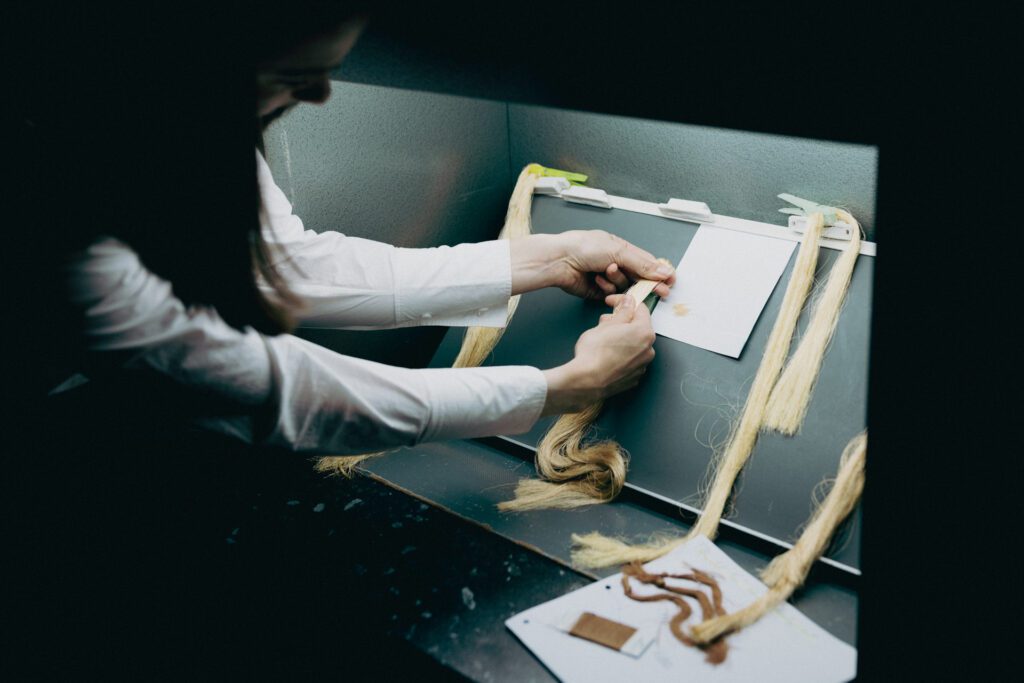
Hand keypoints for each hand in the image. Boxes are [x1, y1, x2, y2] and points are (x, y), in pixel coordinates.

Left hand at [509, 231, 675, 298]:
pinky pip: (612, 294)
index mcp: (622, 249)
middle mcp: (616, 263)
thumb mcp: (618, 251)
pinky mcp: (599, 291)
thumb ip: (642, 264)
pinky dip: (606, 288)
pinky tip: (597, 280)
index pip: (647, 263)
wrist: (560, 260)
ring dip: (617, 280)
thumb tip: (663, 270)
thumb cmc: (584, 247)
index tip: (671, 281)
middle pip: (639, 278)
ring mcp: (607, 278)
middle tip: (660, 292)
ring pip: (625, 287)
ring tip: (606, 271)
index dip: (660, 273)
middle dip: (648, 284)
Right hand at [541, 294, 656, 415]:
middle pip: (638, 328)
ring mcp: (642, 366)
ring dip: (622, 339)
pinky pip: (630, 360)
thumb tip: (628, 303)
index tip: (612, 302)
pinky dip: (621, 355)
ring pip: (634, 345)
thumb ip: (622, 312)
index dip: (623, 302)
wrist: (586, 381)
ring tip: (603, 341)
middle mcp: (648, 350)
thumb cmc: (594, 353)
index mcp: (644, 332)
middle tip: (604, 323)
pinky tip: (607, 355)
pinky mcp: (634, 378)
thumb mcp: (605, 325)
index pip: (640, 308)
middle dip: (622, 323)